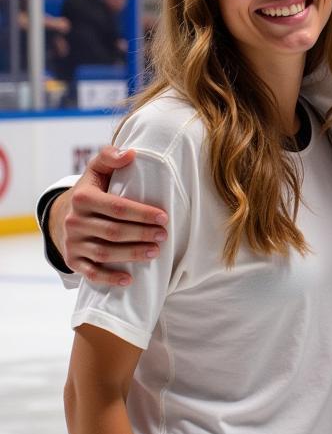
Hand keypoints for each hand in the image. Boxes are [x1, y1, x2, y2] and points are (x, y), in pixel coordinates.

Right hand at [55, 147, 167, 285]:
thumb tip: (131, 153)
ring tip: (155, 252)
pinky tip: (129, 280)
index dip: (143, 213)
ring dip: (132, 254)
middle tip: (164, 235)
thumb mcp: (97, 170)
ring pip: (105, 253)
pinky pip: (91, 273)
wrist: (65, 214)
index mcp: (83, 198)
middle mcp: (75, 221)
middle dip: (142, 234)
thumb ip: (110, 157)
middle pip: (114, 231)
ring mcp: (73, 243)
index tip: (164, 217)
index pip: (118, 207)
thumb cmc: (93, 190)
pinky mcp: (73, 260)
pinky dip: (110, 278)